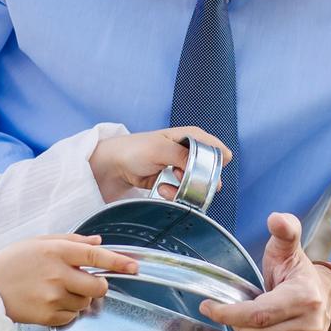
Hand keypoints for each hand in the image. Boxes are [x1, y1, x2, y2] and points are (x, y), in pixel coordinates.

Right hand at [0, 233, 136, 325]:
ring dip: (80, 299)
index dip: (119, 262)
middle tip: (84, 282)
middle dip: (97, 285)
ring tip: (56, 291)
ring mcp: (52, 297)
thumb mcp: (38, 242)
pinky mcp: (47, 316)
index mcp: (56, 252)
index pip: (96, 256)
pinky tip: (49, 302)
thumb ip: (71, 241)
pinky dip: (67, 311)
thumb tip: (98, 242)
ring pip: (86, 303)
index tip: (134, 267)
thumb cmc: (10, 263)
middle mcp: (57, 274)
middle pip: (98, 286)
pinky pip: (72, 317)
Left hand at [89, 126, 230, 202]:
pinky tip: (162, 190)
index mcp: (190, 136)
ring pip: (197, 184)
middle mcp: (189, 151)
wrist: (113, 166)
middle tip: (183, 181)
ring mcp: (181, 167)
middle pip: (210, 170)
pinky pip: (183, 192)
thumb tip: (207, 166)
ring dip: (184, 189)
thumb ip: (184, 156)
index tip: (205, 174)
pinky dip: (175, 194)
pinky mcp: (173, 181)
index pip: (216, 148)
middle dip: (198, 180)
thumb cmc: (134, 150)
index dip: (215, 163)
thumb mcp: (161, 149)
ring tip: (167, 186)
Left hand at [197, 212, 330, 330]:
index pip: (257, 314)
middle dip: (236, 323)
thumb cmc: (299, 276)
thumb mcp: (289, 251)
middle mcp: (310, 326)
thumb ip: (284, 231)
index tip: (207, 306)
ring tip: (251, 322)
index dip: (228, 313)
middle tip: (235, 310)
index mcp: (304, 298)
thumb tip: (275, 218)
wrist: (328, 299)